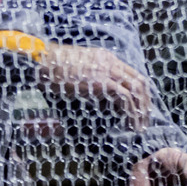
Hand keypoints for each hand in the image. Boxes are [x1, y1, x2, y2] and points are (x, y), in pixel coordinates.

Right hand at [37, 43, 151, 130]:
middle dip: (145, 102)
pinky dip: (130, 112)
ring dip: (140, 110)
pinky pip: (124, 97)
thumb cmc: (52, 71)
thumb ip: (90, 82)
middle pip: (139, 81)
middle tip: (143, 120)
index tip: (140, 107)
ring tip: (138, 127)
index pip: (132, 73)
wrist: (42, 62)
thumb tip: (97, 101)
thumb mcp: (76, 72)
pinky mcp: (101, 81)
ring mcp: (107, 70)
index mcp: (105, 58)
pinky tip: (128, 125)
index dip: (140, 92)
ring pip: (136, 89)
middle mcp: (110, 63)